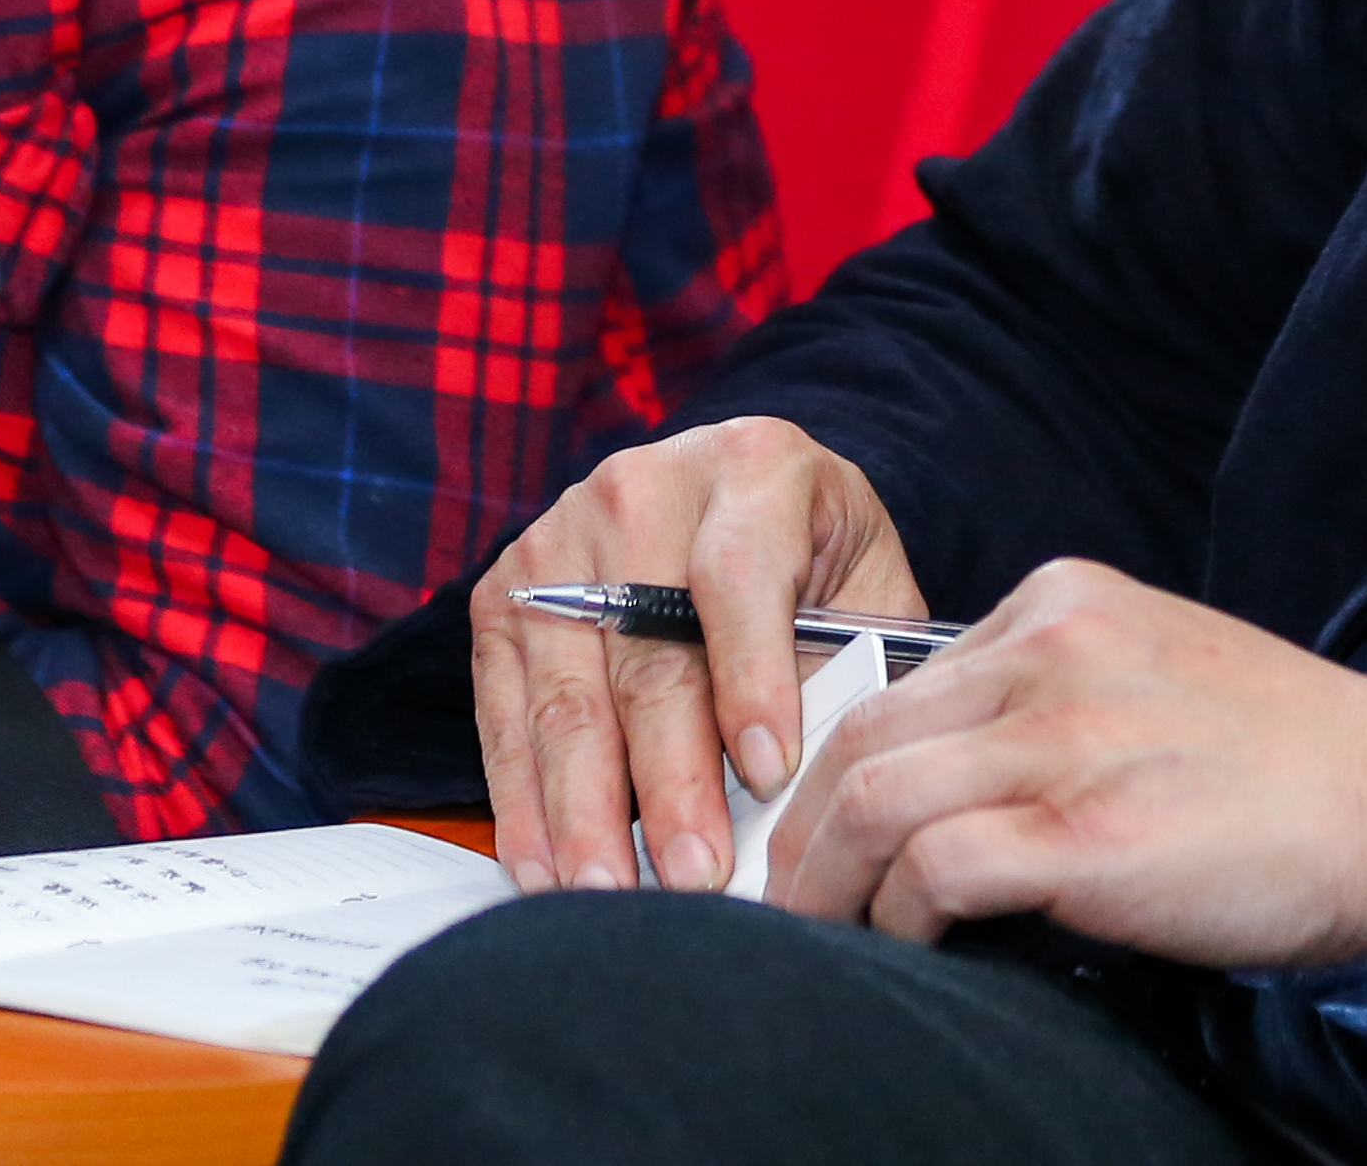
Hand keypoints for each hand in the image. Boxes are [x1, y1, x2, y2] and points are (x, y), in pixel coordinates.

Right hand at [468, 418, 930, 895]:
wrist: (733, 496)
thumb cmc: (814, 557)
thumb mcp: (864, 581)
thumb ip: (852, 663)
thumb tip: (816, 787)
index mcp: (753, 469)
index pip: (739, 577)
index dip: (752, 679)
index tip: (770, 773)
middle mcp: (642, 491)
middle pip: (648, 655)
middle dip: (671, 783)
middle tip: (697, 878)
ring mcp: (558, 544)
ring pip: (568, 699)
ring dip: (587, 814)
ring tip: (615, 897)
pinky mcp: (502, 599)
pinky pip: (506, 718)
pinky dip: (526, 806)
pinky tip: (546, 874)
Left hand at [766, 558, 1366, 977]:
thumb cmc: (1295, 759)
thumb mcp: (1159, 669)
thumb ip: (1059, 695)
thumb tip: (955, 782)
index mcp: (1066, 599)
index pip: (902, 680)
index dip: (844, 767)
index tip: (825, 830)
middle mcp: (1054, 648)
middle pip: (863, 735)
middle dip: (806, 830)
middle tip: (788, 899)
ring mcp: (1068, 739)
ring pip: (875, 800)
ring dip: (825, 884)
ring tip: (819, 938)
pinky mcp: (1083, 834)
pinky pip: (932, 871)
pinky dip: (895, 920)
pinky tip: (910, 950)